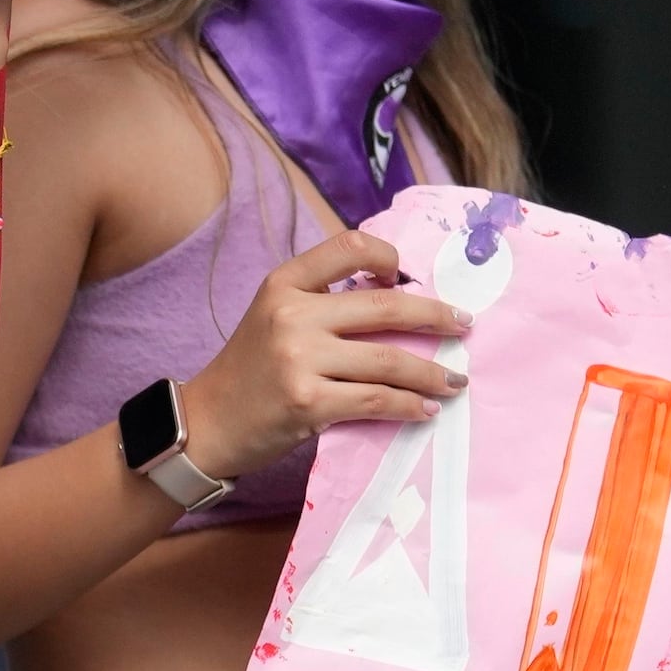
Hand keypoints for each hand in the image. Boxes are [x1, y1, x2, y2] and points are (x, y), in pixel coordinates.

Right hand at [174, 226, 470, 478]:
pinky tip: (426, 409)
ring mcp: (299, 359)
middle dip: (436, 316)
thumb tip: (398, 295)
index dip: (390, 258)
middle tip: (465, 325)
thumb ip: (322, 300)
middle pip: (385, 306)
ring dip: (432, 372)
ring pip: (388, 360)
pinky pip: (376, 400)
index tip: (410, 279)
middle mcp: (292, 314)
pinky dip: (408, 406)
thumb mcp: (274, 315)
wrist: (206, 423)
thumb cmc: (249, 370)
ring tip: (455, 380)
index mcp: (285, 283)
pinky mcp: (308, 402)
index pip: (350, 247)